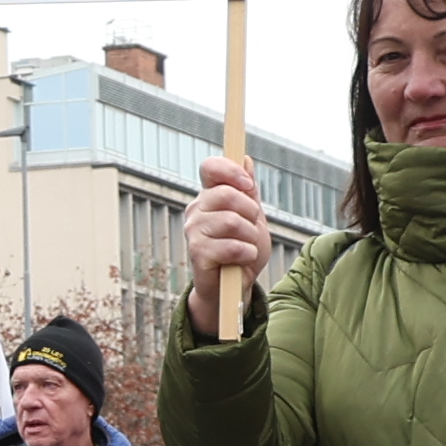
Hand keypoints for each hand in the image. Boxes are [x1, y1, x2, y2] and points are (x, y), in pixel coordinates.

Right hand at [185, 156, 270, 295]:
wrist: (234, 286)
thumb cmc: (243, 249)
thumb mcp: (252, 217)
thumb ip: (248, 191)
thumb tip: (245, 159)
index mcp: (209, 196)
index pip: (210, 168)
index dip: (230, 171)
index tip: (248, 186)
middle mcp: (196, 209)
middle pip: (228, 195)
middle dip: (250, 213)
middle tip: (250, 229)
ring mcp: (193, 230)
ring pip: (233, 221)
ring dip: (250, 237)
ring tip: (246, 247)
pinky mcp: (197, 252)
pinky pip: (232, 246)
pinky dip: (246, 254)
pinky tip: (241, 260)